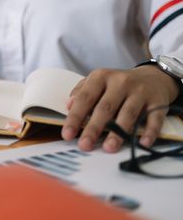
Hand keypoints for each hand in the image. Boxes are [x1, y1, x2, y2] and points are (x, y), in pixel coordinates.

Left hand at [61, 66, 178, 151]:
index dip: (75, 117)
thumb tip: (69, 106)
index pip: (85, 98)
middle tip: (85, 145)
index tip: (67, 134)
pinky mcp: (157, 102)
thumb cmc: (117, 85)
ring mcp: (140, 91)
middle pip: (105, 107)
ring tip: (109, 148)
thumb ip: (81, 93)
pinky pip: (153, 119)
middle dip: (94, 128)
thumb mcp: (97, 82)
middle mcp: (120, 82)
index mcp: (101, 77)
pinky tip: (142, 143)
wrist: (152, 78)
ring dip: (118, 132)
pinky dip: (149, 132)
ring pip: (128, 113)